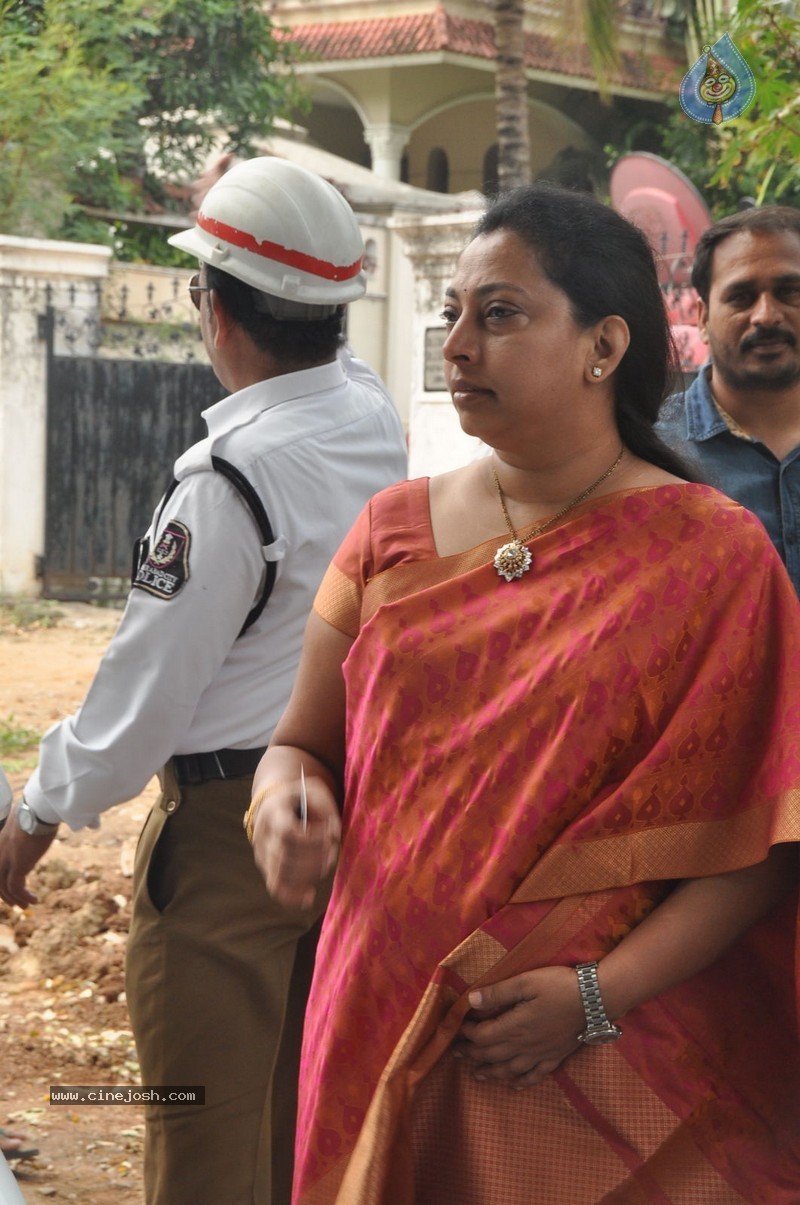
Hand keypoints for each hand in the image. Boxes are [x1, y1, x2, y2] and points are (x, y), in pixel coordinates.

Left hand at [0, 811, 57, 906]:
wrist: (37, 809)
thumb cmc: (37, 810)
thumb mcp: (28, 820)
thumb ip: (28, 827)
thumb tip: (42, 819)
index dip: (1, 881)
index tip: (10, 888)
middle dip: (5, 894)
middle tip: (15, 902)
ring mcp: (6, 860)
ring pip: (4, 888)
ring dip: (16, 899)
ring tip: (27, 905)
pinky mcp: (18, 866)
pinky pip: (16, 888)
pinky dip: (23, 897)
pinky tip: (34, 900)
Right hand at [250, 776, 339, 909]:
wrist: (277, 801)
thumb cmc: (301, 796)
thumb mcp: (314, 790)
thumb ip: (325, 809)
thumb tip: (334, 835)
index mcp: (273, 811)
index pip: (287, 833)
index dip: (312, 839)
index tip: (329, 832)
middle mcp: (261, 834)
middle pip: (285, 857)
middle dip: (315, 858)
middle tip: (332, 848)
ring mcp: (261, 852)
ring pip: (280, 876)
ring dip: (310, 874)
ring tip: (327, 862)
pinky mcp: (267, 866)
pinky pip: (275, 887)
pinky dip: (292, 896)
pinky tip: (309, 897)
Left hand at [455, 966, 584, 1088]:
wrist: (596, 1000)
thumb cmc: (558, 986)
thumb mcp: (525, 982)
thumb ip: (498, 993)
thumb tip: (470, 1000)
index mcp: (514, 1027)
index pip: (482, 1036)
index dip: (467, 1034)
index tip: (457, 1027)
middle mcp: (524, 1046)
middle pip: (492, 1055)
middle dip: (472, 1054)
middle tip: (456, 1053)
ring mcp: (540, 1054)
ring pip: (510, 1069)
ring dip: (491, 1073)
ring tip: (477, 1074)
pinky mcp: (555, 1057)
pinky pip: (535, 1076)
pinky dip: (522, 1082)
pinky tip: (515, 1085)